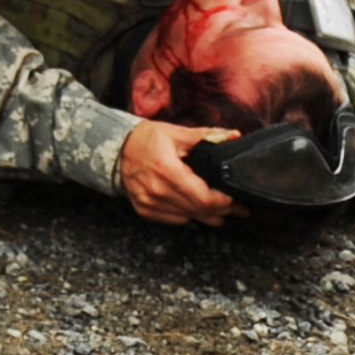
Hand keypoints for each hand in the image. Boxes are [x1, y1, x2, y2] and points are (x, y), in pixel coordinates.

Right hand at [118, 120, 246, 225]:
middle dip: (223, 210)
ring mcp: (150, 203)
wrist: (116, 149)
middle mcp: (157, 190)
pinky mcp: (146, 210)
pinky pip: (177, 221)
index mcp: (167, 170)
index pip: (204, 197)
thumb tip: (232, 136)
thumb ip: (205, 136)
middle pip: (200, 211)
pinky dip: (190, 216)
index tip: (235, 197)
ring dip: (209, 216)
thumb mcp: (176, 133)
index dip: (224, 201)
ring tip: (223, 209)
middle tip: (238, 207)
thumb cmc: (145, 140)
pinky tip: (197, 207)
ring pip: (191, 219)